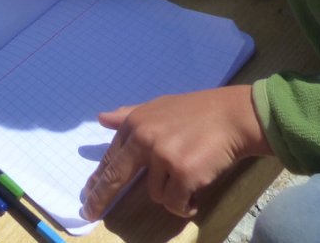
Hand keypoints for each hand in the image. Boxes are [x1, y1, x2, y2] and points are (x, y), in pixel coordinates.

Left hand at [81, 85, 271, 220]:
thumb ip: (129, 116)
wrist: (231, 116)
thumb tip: (101, 118)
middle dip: (100, 197)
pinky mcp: (182, 173)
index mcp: (135, 123)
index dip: (98, 177)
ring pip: (155, 194)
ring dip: (171, 193)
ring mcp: (162, 156)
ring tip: (189, 177)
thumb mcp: (157, 107)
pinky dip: (186, 205)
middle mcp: (144, 138)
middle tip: (89, 212)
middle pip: (116, 176)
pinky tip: (196, 196)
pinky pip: (175, 204)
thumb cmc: (196, 112)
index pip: (111, 156)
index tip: (88, 193)